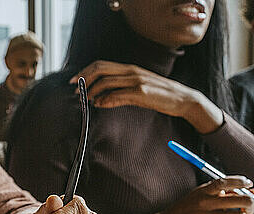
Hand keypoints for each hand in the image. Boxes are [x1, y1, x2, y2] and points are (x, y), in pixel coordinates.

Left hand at [70, 60, 223, 133]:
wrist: (182, 99)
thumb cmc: (158, 95)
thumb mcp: (136, 90)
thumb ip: (117, 92)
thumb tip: (98, 100)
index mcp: (128, 68)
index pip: (101, 65)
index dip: (84, 72)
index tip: (74, 82)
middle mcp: (131, 71)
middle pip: (100, 69)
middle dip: (84, 79)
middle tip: (75, 90)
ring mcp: (136, 80)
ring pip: (106, 81)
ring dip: (92, 91)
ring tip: (86, 100)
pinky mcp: (141, 91)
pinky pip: (118, 94)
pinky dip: (105, 100)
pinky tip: (99, 105)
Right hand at [128, 177, 253, 213]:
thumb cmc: (183, 210)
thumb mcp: (197, 196)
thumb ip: (216, 193)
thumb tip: (242, 191)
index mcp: (201, 192)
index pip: (225, 182)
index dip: (241, 181)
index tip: (249, 183)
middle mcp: (202, 203)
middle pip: (241, 200)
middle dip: (250, 203)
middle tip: (249, 206)